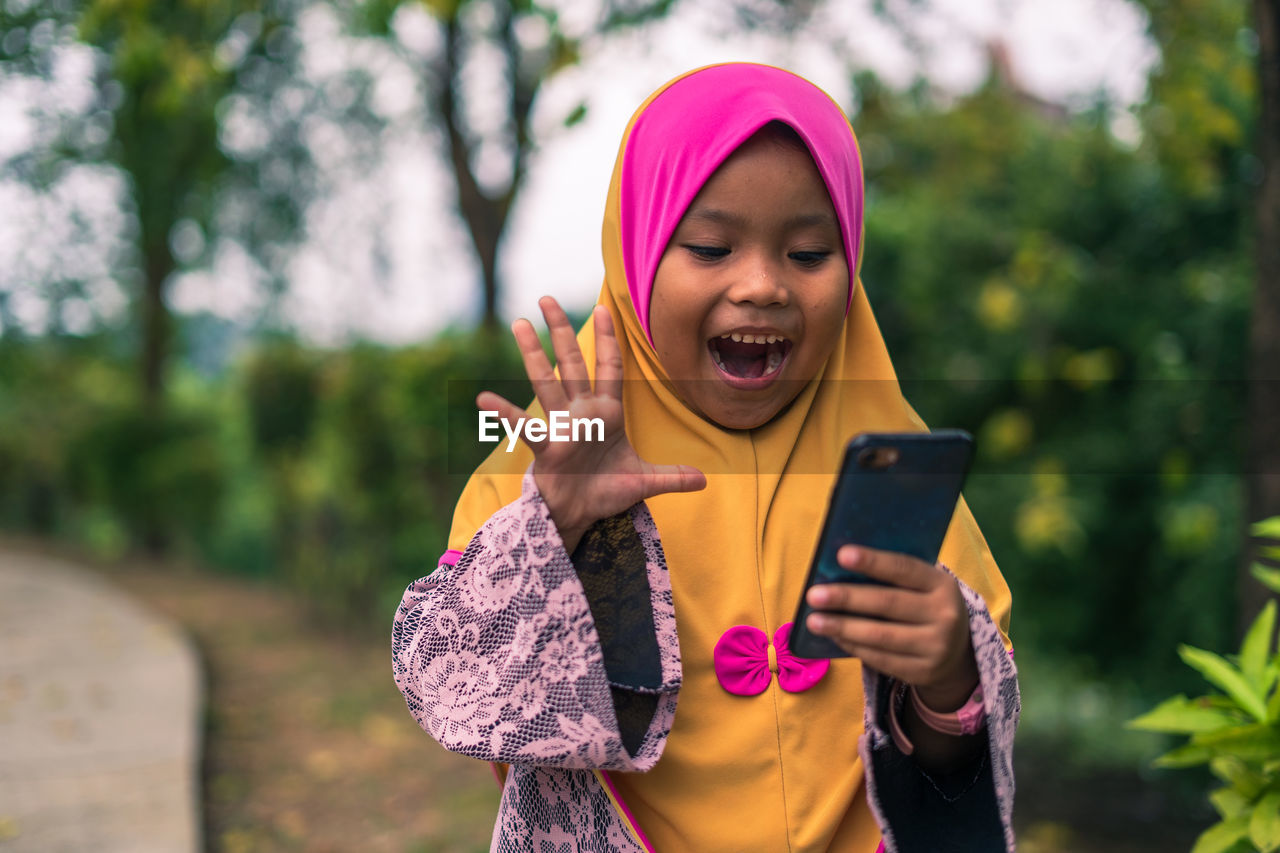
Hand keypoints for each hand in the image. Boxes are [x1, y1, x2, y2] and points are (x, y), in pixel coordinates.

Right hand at [476, 296, 705, 551]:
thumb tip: (705, 480)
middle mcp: (583, 413)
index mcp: (608, 414)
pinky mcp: (547, 448)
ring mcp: (562, 427)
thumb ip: (673, 477)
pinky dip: (505, 414)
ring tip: (519, 323)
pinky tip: (485, 399)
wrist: (579, 517)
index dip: (608, 340)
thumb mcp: (644, 483)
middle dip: (561, 331)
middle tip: (547, 298)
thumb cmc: (605, 493)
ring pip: (546, 383)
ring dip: (533, 354)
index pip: (609, 368)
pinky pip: (525, 427)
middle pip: (571, 363)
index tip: (604, 308)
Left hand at [805, 545, 977, 710]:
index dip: (873, 562)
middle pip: (887, 604)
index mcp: (943, 585)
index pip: (904, 569)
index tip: (841, 555)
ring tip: (814, 621)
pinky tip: (835, 638)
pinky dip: (853, 647)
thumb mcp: (924, 588)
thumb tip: (840, 570)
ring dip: (842, 628)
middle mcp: (944, 615)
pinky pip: (880, 659)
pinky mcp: (922, 672)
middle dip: (847, 598)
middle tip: (813, 595)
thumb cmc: (926, 607)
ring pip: (880, 636)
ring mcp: (935, 647)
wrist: (957, 654)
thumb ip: (893, 577)